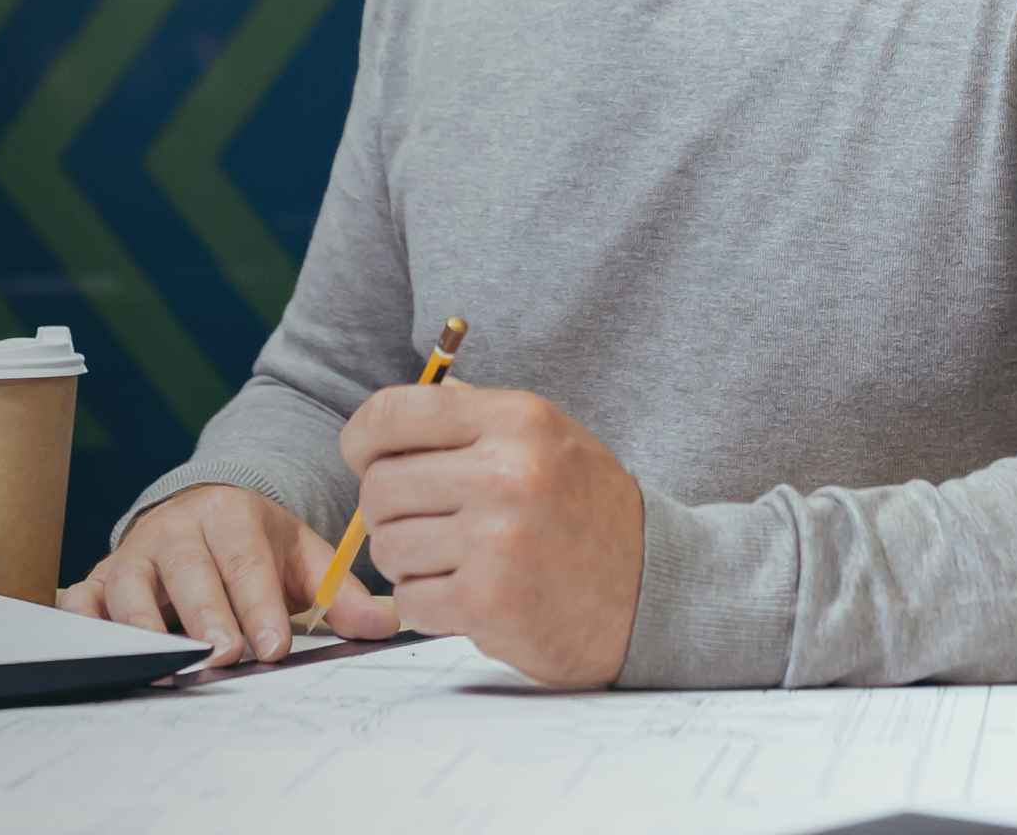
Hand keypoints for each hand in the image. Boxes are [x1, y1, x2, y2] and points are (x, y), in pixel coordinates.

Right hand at [57, 483, 402, 664]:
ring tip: (165, 663)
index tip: (273, 647)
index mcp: (229, 513)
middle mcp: (174, 528)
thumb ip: (343, 594)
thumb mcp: (303, 557)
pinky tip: (97, 647)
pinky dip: (84, 620)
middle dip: (205, 617)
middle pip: (186, 573)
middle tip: (223, 656)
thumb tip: (387, 624)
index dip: (259, 605)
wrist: (204, 510)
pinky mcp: (102, 578)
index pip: (244, 562)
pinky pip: (82, 599)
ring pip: (130, 587)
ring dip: (144, 626)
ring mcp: (132, 553)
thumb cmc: (256, 546)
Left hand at [340, 382, 642, 687]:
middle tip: (423, 523)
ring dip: (406, 561)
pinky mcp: (490, 602)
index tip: (362, 457)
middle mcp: (506, 473)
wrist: (656, 591)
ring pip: (388, 547)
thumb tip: (389, 415)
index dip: (361, 438)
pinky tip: (465, 596)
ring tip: (451, 560)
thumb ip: (472, 417)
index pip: (393, 413)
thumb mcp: (547, 438)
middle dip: (386, 511)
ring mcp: (497, 540)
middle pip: (379, 487)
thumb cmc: (589, 511)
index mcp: (516, 420)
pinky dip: (427, 603)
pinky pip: (410, 600)